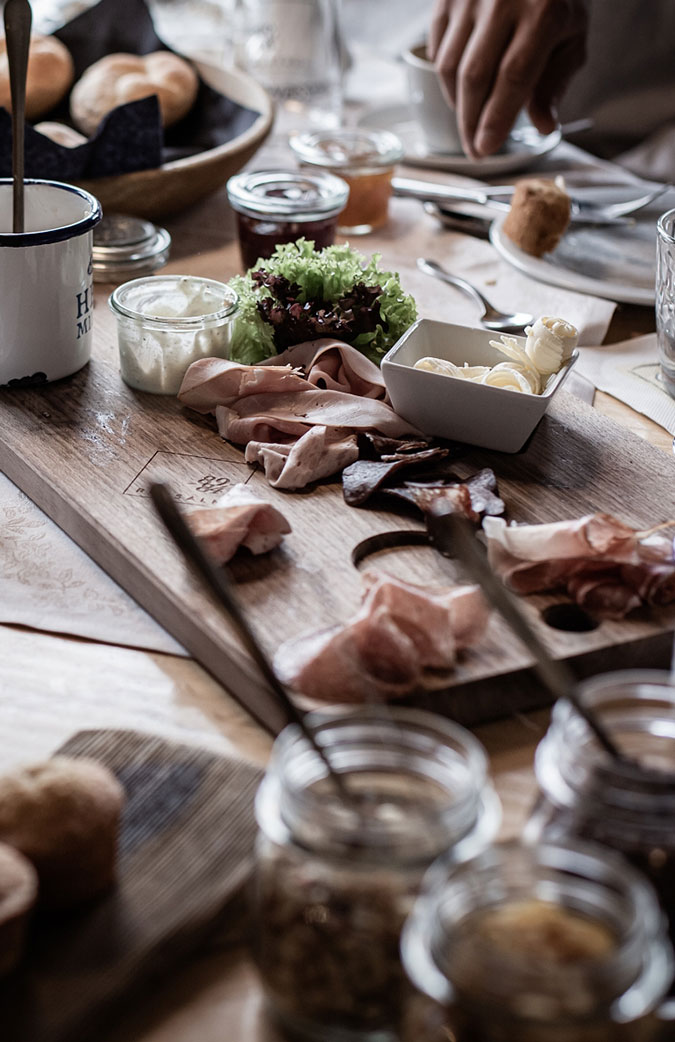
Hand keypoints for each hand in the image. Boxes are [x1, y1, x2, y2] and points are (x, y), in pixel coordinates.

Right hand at [428, 0, 587, 156]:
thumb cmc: (557, 2)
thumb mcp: (571, 38)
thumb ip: (555, 83)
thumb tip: (543, 127)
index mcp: (543, 11)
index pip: (513, 77)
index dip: (497, 118)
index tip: (485, 148)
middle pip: (475, 76)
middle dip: (471, 121)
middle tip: (473, 149)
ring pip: (450, 66)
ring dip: (457, 102)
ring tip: (470, 118)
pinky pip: (438, 47)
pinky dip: (444, 75)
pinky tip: (460, 86)